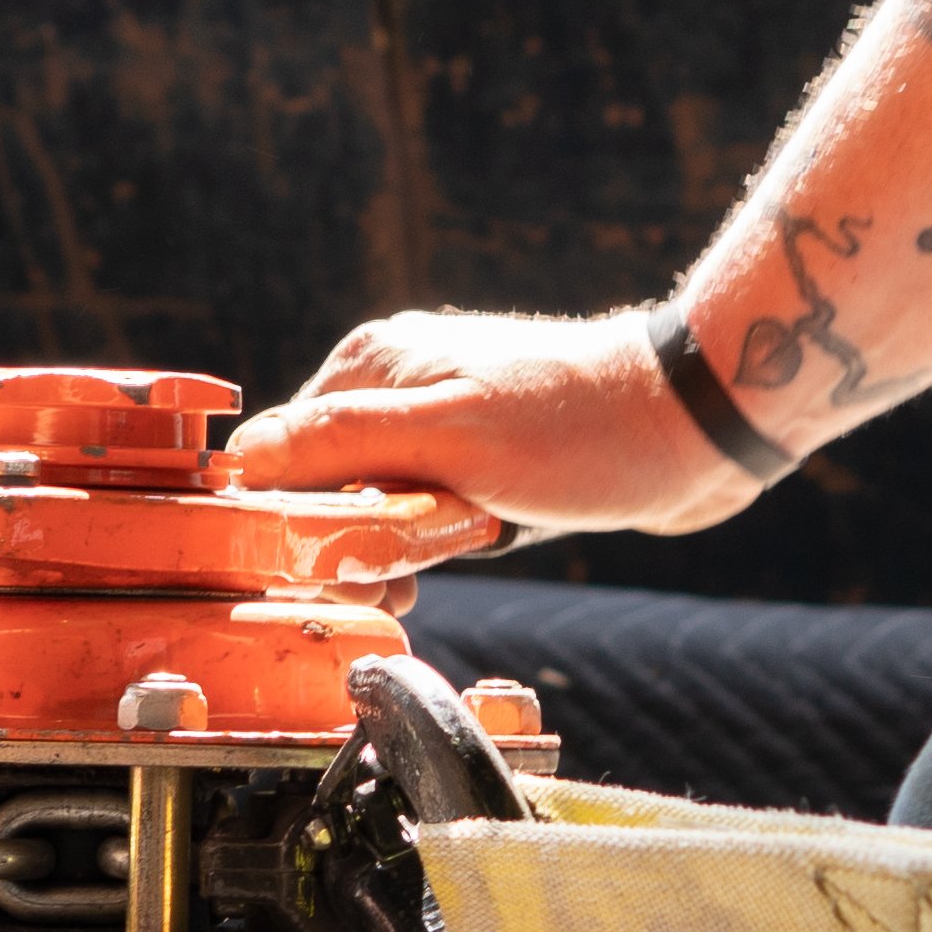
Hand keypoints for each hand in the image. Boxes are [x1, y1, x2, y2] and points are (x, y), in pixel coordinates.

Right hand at [220, 307, 755, 540]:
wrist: (690, 431)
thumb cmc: (577, 429)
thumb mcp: (448, 436)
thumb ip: (342, 442)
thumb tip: (241, 459)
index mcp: (372, 363)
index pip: (281, 453)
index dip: (296, 519)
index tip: (336, 562)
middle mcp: (397, 383)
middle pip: (326, 484)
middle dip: (357, 539)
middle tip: (410, 569)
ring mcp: (440, 417)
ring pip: (379, 505)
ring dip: (404, 546)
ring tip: (455, 552)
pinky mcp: (478, 454)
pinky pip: (427, 511)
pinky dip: (441, 540)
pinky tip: (479, 544)